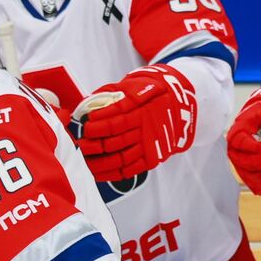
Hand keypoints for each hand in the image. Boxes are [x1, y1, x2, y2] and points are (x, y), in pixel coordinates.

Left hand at [73, 65, 196, 180]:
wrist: (181, 104)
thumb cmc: (151, 92)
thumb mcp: (135, 86)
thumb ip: (111, 94)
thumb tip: (86, 103)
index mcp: (142, 112)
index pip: (117, 121)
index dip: (99, 126)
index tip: (85, 125)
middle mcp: (146, 131)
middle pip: (116, 142)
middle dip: (94, 145)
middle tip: (79, 145)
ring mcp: (149, 146)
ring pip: (122, 159)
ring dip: (100, 162)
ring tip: (84, 160)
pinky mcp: (152, 158)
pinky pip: (130, 170)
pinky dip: (112, 174)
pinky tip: (97, 173)